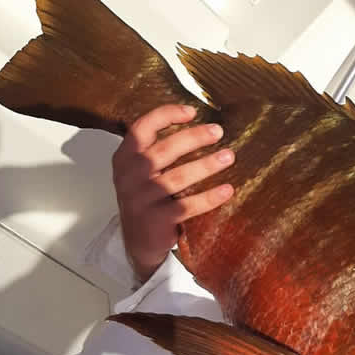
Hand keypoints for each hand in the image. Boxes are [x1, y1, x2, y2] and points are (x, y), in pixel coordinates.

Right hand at [111, 104, 234, 282]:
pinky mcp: (156, 220)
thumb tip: (196, 124)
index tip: (192, 112)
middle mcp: (129, 176)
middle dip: (194, 138)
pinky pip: (188, 206)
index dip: (166, 115)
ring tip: (229, 157)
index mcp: (124, 158)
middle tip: (218, 132)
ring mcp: (141, 199)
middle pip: (165, 150)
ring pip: (178, 177)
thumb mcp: (140, 172)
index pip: (142, 128)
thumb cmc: (146, 199)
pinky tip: (227, 190)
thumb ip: (155, 149)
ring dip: (207, 165)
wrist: (138, 242)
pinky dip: (210, 197)